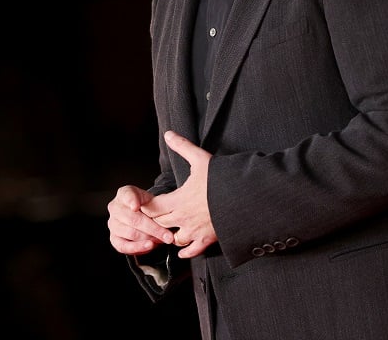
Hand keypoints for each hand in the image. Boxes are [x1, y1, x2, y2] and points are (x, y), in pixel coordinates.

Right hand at [107, 184, 175, 254]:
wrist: (145, 215)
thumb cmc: (149, 207)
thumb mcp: (153, 200)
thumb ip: (155, 205)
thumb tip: (162, 217)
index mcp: (124, 194)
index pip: (127, 196)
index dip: (131, 201)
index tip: (136, 206)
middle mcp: (115, 208)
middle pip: (133, 219)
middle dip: (153, 229)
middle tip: (167, 235)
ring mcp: (113, 224)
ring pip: (131, 233)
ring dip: (148, 238)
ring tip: (161, 240)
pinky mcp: (114, 238)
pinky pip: (124, 246)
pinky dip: (138, 247)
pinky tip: (149, 246)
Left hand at [140, 131, 216, 258]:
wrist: (245, 197)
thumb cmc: (222, 179)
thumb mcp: (201, 159)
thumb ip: (183, 147)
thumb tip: (169, 134)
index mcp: (179, 200)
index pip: (152, 208)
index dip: (146, 206)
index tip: (142, 204)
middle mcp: (184, 219)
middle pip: (160, 224)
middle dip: (155, 220)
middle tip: (152, 217)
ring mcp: (196, 231)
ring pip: (174, 239)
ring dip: (169, 235)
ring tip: (167, 231)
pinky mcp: (208, 239)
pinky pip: (192, 251)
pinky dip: (185, 251)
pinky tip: (182, 250)